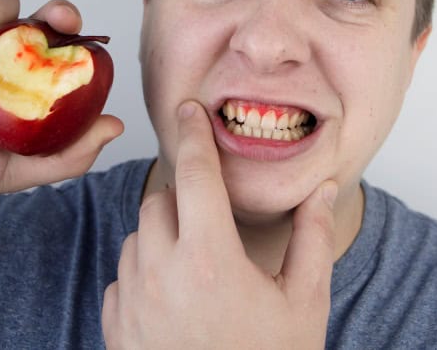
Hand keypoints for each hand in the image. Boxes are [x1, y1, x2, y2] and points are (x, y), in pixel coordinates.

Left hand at [102, 101, 336, 348]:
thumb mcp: (304, 301)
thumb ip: (311, 237)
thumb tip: (320, 188)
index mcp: (210, 258)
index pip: (194, 174)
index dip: (193, 135)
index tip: (189, 109)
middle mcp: (162, 273)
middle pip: (160, 201)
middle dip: (185, 198)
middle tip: (213, 221)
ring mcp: (133, 303)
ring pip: (138, 237)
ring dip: (164, 236)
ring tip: (199, 267)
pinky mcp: (117, 329)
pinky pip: (123, 277)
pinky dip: (145, 273)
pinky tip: (176, 299)